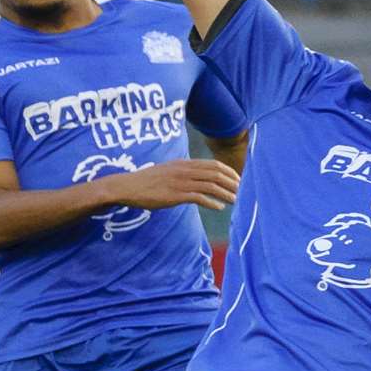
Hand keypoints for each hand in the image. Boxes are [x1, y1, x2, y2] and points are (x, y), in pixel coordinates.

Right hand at [103, 158, 239, 210]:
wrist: (128, 187)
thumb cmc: (146, 182)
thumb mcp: (167, 171)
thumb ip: (182, 173)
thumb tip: (195, 180)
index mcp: (183, 163)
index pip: (212, 164)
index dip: (228, 171)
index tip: (237, 179)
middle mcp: (184, 170)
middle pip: (215, 173)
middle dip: (231, 182)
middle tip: (241, 190)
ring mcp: (180, 182)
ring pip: (210, 185)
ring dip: (226, 193)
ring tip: (235, 200)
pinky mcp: (175, 195)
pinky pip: (199, 197)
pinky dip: (212, 202)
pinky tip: (219, 207)